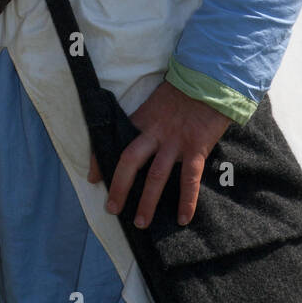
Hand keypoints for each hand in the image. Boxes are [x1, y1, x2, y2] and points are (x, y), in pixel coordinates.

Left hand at [87, 80, 231, 227]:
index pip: (114, 139)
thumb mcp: (157, 103)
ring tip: (140, 223)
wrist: (209, 80)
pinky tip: (184, 219)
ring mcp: (175, 141)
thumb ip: (148, 122)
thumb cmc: (184, 92)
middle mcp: (154, 132)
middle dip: (119, 186)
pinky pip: (190, 179)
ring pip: (156, 175)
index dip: (100, 158)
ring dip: (147, 201)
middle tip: (112, 208)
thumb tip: (141, 142)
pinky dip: (187, 201)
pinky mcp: (196, 147)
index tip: (92, 177)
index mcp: (142, 119)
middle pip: (130, 160)